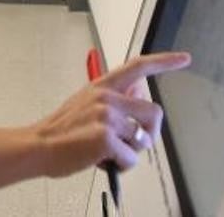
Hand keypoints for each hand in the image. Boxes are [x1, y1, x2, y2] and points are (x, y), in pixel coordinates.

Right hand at [32, 52, 189, 177]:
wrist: (38, 145)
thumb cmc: (61, 130)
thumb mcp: (85, 102)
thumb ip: (112, 98)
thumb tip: (137, 94)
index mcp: (102, 85)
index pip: (138, 66)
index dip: (164, 61)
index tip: (184, 59)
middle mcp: (107, 96)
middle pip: (153, 112)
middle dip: (150, 134)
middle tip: (133, 145)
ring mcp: (107, 115)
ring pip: (144, 139)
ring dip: (131, 152)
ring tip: (109, 152)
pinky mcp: (106, 137)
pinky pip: (132, 158)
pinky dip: (122, 166)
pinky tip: (103, 161)